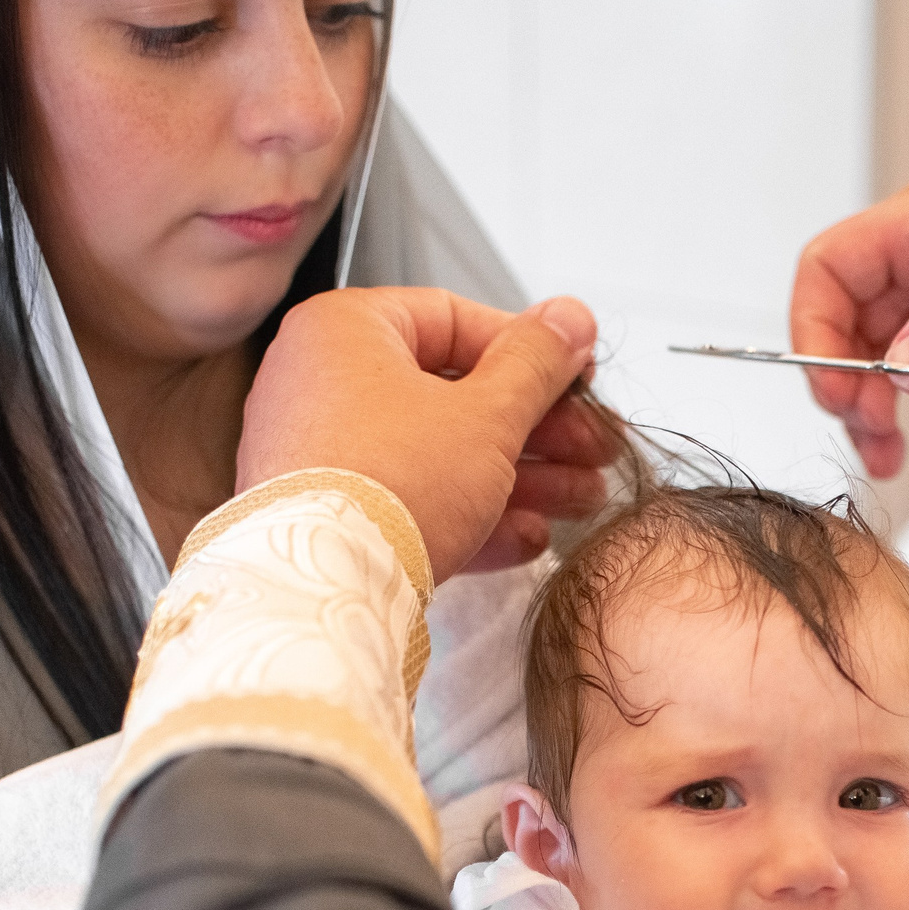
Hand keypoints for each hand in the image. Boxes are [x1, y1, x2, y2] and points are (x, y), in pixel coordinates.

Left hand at [237, 288, 605, 577]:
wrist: (326, 591)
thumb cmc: (388, 487)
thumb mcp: (488, 414)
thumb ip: (536, 363)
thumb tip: (569, 318)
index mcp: (347, 330)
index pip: (456, 320)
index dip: (531, 351)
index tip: (576, 377)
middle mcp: (320, 382)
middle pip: (453, 393)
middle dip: (536, 429)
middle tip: (589, 447)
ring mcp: (319, 452)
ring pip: (438, 453)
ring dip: (517, 477)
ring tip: (577, 499)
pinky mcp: (328, 515)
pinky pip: (407, 499)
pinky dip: (467, 514)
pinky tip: (526, 536)